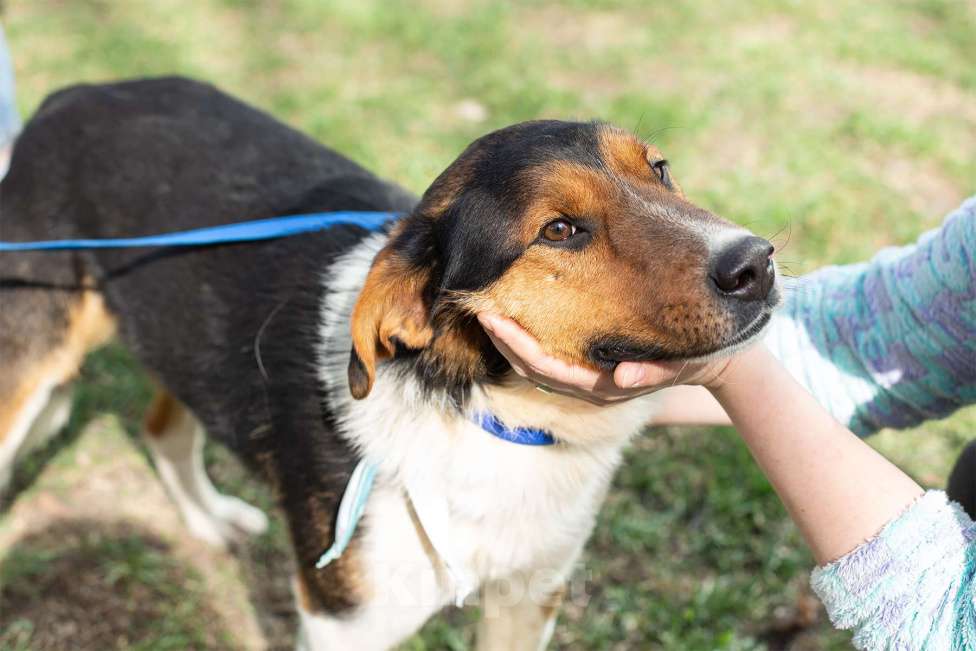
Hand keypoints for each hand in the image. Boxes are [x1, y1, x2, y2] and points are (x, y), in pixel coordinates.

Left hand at [477, 313, 733, 405]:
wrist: (706, 362)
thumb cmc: (688, 359)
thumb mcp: (677, 365)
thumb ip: (652, 373)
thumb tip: (623, 379)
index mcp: (602, 387)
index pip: (546, 369)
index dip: (517, 347)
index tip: (493, 320)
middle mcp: (588, 387)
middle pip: (531, 368)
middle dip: (503, 341)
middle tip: (479, 309)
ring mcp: (586, 379)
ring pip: (535, 365)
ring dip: (509, 341)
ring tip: (488, 312)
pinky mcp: (588, 367)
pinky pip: (548, 358)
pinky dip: (527, 340)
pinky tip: (514, 317)